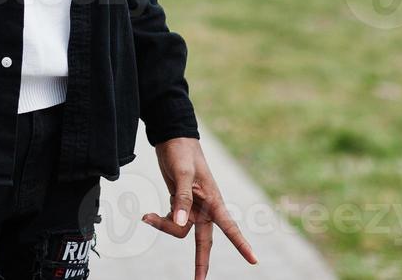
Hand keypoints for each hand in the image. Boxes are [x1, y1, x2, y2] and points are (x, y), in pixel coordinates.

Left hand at [141, 137, 256, 279]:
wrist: (172, 139)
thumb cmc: (182, 152)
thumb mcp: (182, 173)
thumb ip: (182, 199)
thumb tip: (182, 224)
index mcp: (213, 201)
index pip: (230, 227)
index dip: (242, 245)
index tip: (254, 261)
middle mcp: (205, 208)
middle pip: (204, 242)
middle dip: (201, 262)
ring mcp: (192, 208)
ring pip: (180, 230)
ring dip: (164, 226)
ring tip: (146, 217)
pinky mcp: (179, 205)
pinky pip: (171, 222)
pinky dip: (159, 220)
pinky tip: (147, 215)